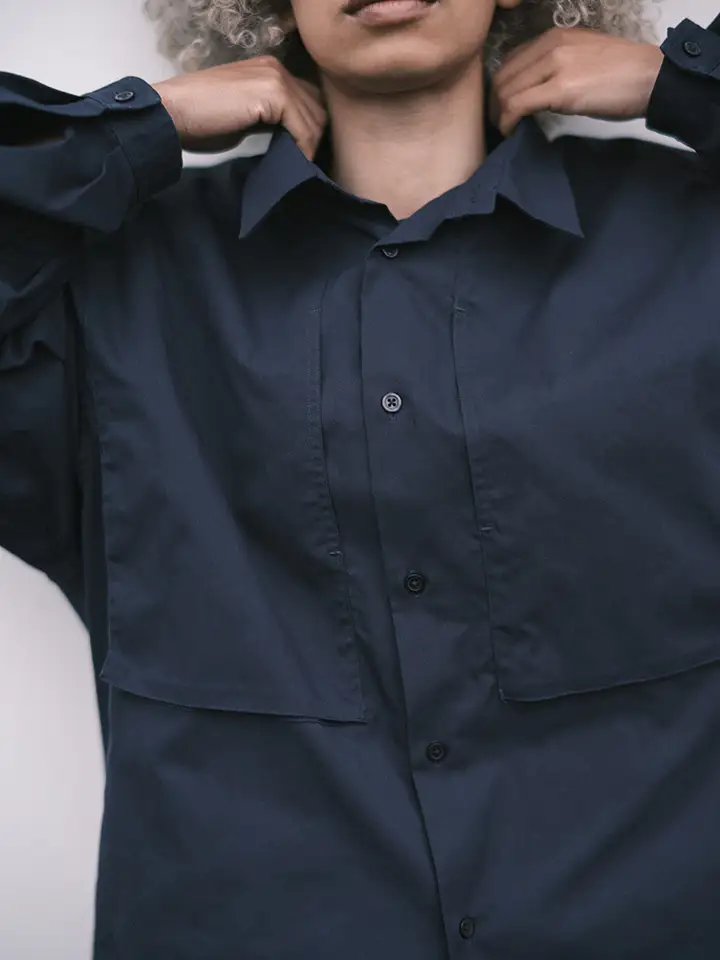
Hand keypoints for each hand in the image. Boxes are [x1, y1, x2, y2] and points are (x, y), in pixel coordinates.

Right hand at [152, 57, 325, 156]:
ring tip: (296, 166)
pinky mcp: (273, 94)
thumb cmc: (199, 119)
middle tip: (301, 163)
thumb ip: (267, 116)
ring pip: (313, 119)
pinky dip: (302, 149)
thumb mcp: (242, 113)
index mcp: (267, 69)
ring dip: (308, 147)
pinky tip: (292, 162)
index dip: (307, 128)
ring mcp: (275, 78)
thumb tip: (291, 139)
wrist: (173, 112)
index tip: (300, 154)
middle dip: (312, 139)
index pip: (306, 98)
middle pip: (315, 108)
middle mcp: (275, 67)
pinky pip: (303, 128)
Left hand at [491, 27, 663, 135]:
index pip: (513, 59)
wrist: (651, 77)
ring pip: (507, 90)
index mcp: (556, 36)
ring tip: (504, 129)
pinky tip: (510, 131)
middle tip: (498, 121)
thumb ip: (558, 65)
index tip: (503, 105)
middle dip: (496, 101)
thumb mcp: (584, 57)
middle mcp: (552, 45)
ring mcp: (555, 65)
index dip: (502, 85)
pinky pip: (518, 104)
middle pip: (505, 74)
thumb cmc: (624, 73)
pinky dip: (507, 121)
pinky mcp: (560, 88)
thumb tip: (538, 87)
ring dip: (499, 114)